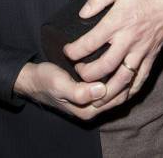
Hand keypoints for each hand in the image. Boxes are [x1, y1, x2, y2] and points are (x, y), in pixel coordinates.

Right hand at [13, 61, 130, 119]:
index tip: (126, 58)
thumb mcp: (59, 85)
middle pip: (120, 93)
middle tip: (129, 52)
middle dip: (127, 75)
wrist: (33, 78)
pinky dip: (116, 71)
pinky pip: (110, 81)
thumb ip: (79, 92)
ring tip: (126, 52)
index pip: (116, 97)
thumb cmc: (46, 81)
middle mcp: (94, 107)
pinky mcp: (91, 88)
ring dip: (122, 73)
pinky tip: (117, 57)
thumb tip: (102, 90)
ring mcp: (93, 97)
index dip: (124, 79)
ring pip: (117, 87)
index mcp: (88, 110)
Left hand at [63, 0, 162, 107]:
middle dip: (87, 74)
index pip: (91, 42)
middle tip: (78, 71)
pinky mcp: (152, 57)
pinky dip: (129, 92)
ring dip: (106, 91)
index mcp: (118, 21)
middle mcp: (129, 40)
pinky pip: (140, 80)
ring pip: (122, 79)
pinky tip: (119, 96)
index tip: (67, 52)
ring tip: (93, 95)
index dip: (75, 51)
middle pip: (104, 66)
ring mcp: (141, 51)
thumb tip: (83, 13)